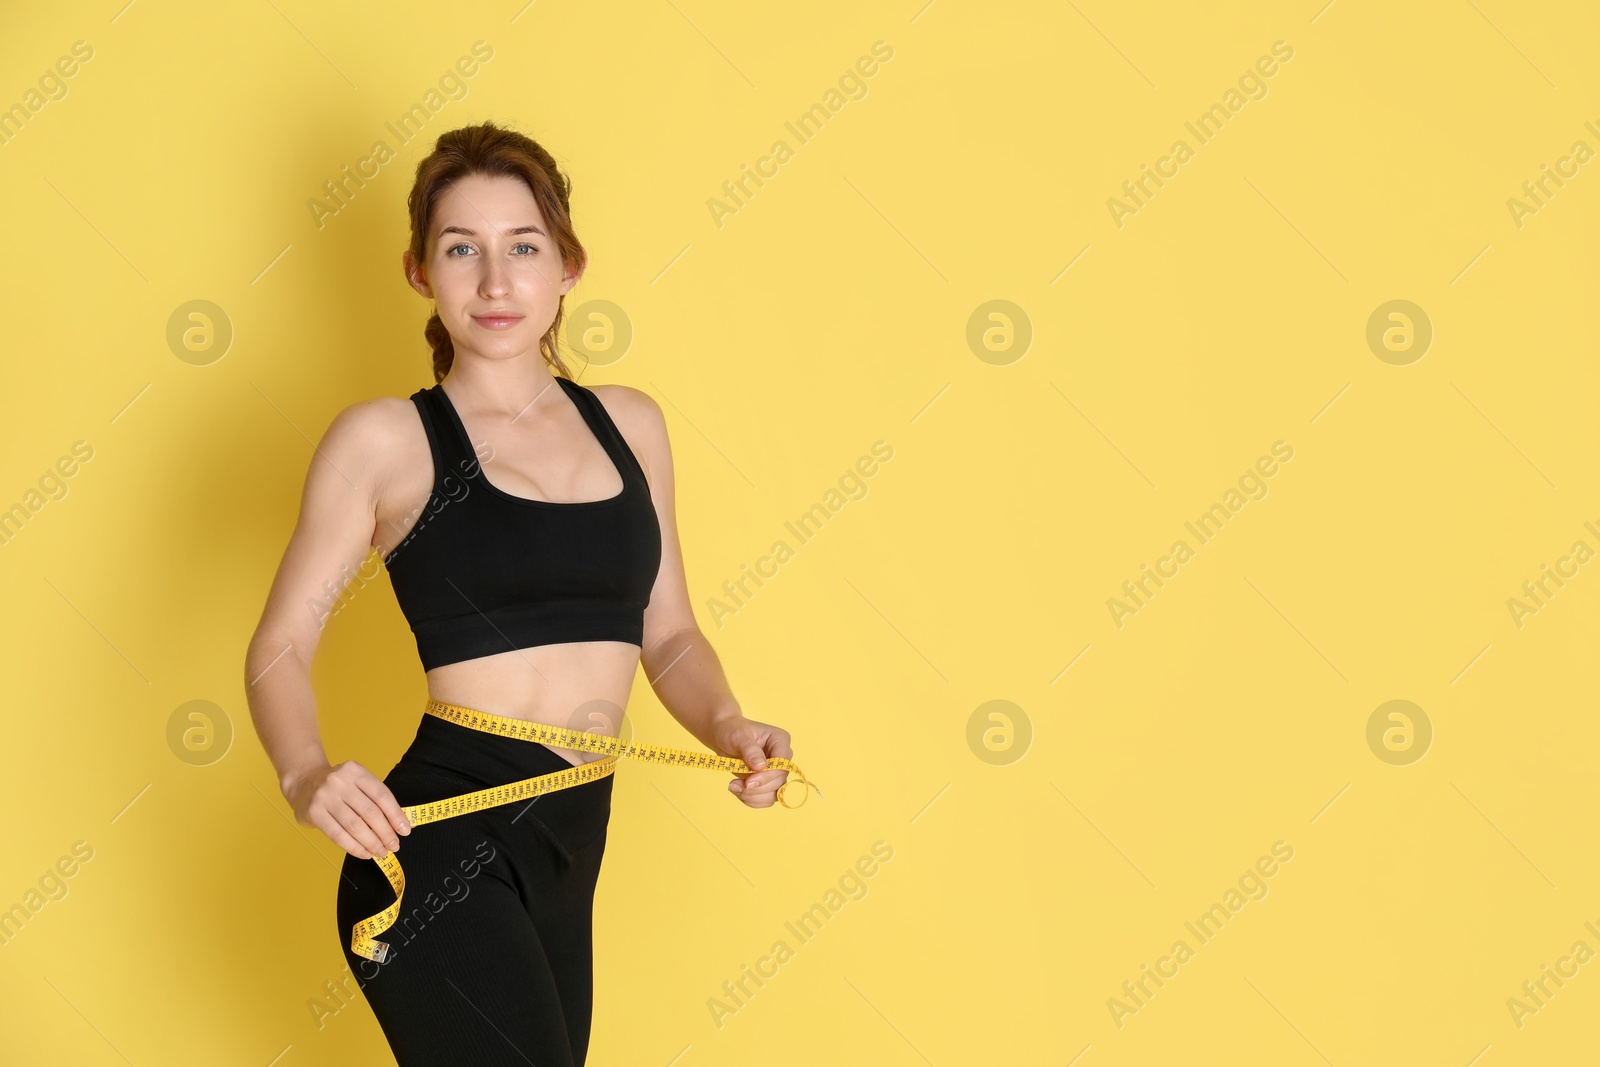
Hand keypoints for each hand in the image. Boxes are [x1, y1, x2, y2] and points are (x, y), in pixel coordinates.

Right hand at [284, 760, 412, 859]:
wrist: (302, 781)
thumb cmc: (338, 786)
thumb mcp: (357, 782)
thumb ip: (377, 800)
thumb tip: (403, 823)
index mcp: (355, 771)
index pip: (381, 795)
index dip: (395, 814)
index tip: (405, 830)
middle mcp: (339, 782)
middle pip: (369, 812)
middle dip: (385, 832)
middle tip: (394, 845)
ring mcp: (325, 797)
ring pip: (354, 825)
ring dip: (371, 842)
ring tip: (381, 852)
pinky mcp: (314, 812)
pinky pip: (338, 834)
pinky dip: (354, 846)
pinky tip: (364, 853)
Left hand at [711, 715, 792, 808]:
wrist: (723, 737)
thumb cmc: (731, 731)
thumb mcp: (738, 736)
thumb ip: (750, 749)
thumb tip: (760, 766)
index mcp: (780, 740)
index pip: (783, 764)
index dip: (767, 776)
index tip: (748, 782)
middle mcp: (782, 757)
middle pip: (779, 782)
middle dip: (756, 788)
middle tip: (734, 785)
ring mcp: (776, 771)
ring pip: (774, 795)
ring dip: (752, 796)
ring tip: (733, 787)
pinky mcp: (767, 783)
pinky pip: (765, 800)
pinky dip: (751, 800)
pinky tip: (737, 791)